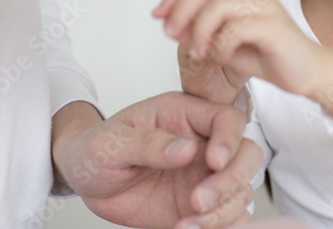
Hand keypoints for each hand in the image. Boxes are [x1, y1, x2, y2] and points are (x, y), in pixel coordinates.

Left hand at [52, 94, 260, 228]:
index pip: (227, 119)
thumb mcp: (111, 142)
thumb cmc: (96, 148)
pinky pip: (229, 217)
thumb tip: (187, 149)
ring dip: (222, 212)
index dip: (229, 140)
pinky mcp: (200, 207)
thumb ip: (148, 143)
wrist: (86, 180)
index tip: (213, 163)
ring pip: (241, 191)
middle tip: (198, 202)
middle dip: (231, 181)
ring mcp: (204, 176)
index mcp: (184, 115)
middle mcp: (202, 144)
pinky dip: (220, 228)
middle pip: (246, 155)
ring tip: (186, 224)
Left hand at [154, 0, 326, 98]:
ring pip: (217, 5)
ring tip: (196, 53)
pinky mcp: (273, 26)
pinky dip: (219, 43)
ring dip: (198, 31)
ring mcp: (265, 6)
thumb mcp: (224, 45)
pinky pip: (236, 28)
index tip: (157, 16)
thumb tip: (170, 24)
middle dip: (180, 9)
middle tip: (169, 33)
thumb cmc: (270, 57)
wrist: (308, 73)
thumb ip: (200, 33)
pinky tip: (218, 56)